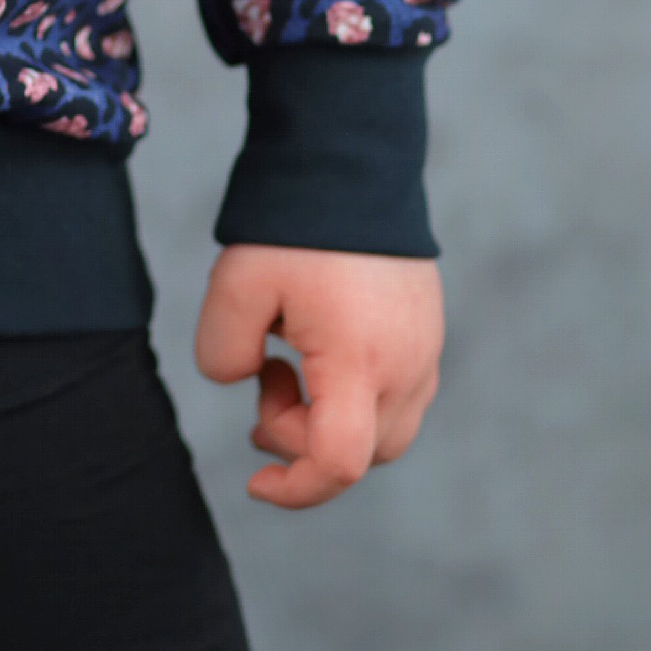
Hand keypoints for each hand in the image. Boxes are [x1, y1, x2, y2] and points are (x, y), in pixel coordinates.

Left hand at [194, 243, 441, 510]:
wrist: (352, 161)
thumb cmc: (294, 224)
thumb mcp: (235, 285)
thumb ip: (223, 353)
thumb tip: (247, 380)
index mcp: (360, 362)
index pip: (338, 463)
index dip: (295, 489)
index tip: (254, 482)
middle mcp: (406, 367)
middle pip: (361, 454)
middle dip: (301, 439)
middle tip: (264, 381)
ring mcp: (425, 351)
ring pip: (383, 430)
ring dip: (328, 419)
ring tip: (284, 361)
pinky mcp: (427, 333)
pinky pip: (397, 396)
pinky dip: (353, 395)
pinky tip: (315, 344)